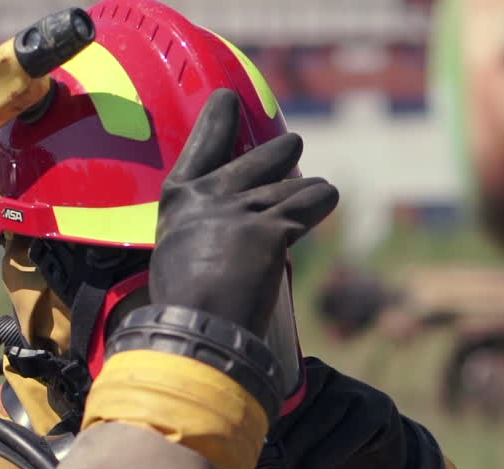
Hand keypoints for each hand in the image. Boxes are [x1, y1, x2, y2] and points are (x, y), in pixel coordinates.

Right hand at [151, 89, 338, 336]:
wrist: (198, 335)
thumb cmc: (184, 309)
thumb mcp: (177, 255)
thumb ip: (199, 230)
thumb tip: (231, 227)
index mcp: (178, 202)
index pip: (200, 148)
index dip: (216, 121)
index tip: (227, 99)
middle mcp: (209, 197)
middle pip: (256, 159)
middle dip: (280, 152)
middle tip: (293, 144)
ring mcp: (242, 210)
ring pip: (291, 186)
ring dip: (308, 190)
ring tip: (319, 191)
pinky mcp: (273, 229)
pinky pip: (310, 204)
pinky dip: (321, 202)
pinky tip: (327, 197)